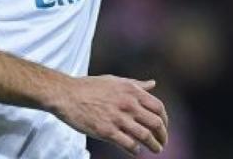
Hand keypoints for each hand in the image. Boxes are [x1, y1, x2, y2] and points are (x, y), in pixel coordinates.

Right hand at [49, 75, 168, 154]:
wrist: (67, 94)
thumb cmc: (90, 87)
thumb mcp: (116, 81)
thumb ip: (136, 84)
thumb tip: (153, 84)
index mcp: (132, 91)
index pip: (158, 107)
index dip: (165, 119)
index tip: (164, 127)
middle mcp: (128, 104)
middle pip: (155, 123)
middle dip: (163, 135)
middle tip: (163, 142)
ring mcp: (118, 118)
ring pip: (145, 136)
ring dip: (153, 145)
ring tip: (156, 150)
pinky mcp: (106, 131)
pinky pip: (128, 144)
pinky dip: (135, 150)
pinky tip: (136, 151)